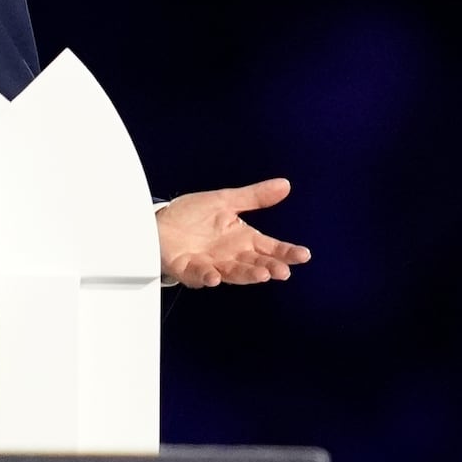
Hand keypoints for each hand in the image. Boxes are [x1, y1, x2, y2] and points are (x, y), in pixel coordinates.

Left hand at [156, 177, 310, 288]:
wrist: (158, 220)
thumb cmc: (192, 215)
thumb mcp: (225, 201)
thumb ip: (254, 197)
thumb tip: (284, 184)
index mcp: (243, 239)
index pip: (270, 248)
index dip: (287, 252)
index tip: (303, 255)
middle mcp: (231, 256)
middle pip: (255, 264)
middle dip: (269, 268)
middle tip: (282, 271)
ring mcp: (212, 264)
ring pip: (233, 273)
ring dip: (247, 275)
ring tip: (261, 275)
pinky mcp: (189, 269)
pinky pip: (200, 275)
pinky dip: (208, 277)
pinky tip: (215, 277)